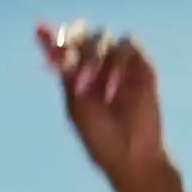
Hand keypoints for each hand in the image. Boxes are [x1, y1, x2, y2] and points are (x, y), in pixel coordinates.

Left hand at [35, 21, 168, 191]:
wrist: (130, 157)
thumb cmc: (100, 139)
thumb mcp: (77, 105)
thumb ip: (67, 74)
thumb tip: (51, 46)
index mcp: (79, 73)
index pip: (67, 42)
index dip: (58, 40)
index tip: (48, 49)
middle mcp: (100, 64)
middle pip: (85, 34)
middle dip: (77, 49)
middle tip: (73, 72)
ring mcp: (122, 64)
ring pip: (105, 37)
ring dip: (94, 59)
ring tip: (89, 90)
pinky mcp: (143, 67)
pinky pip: (128, 45)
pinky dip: (117, 63)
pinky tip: (112, 90)